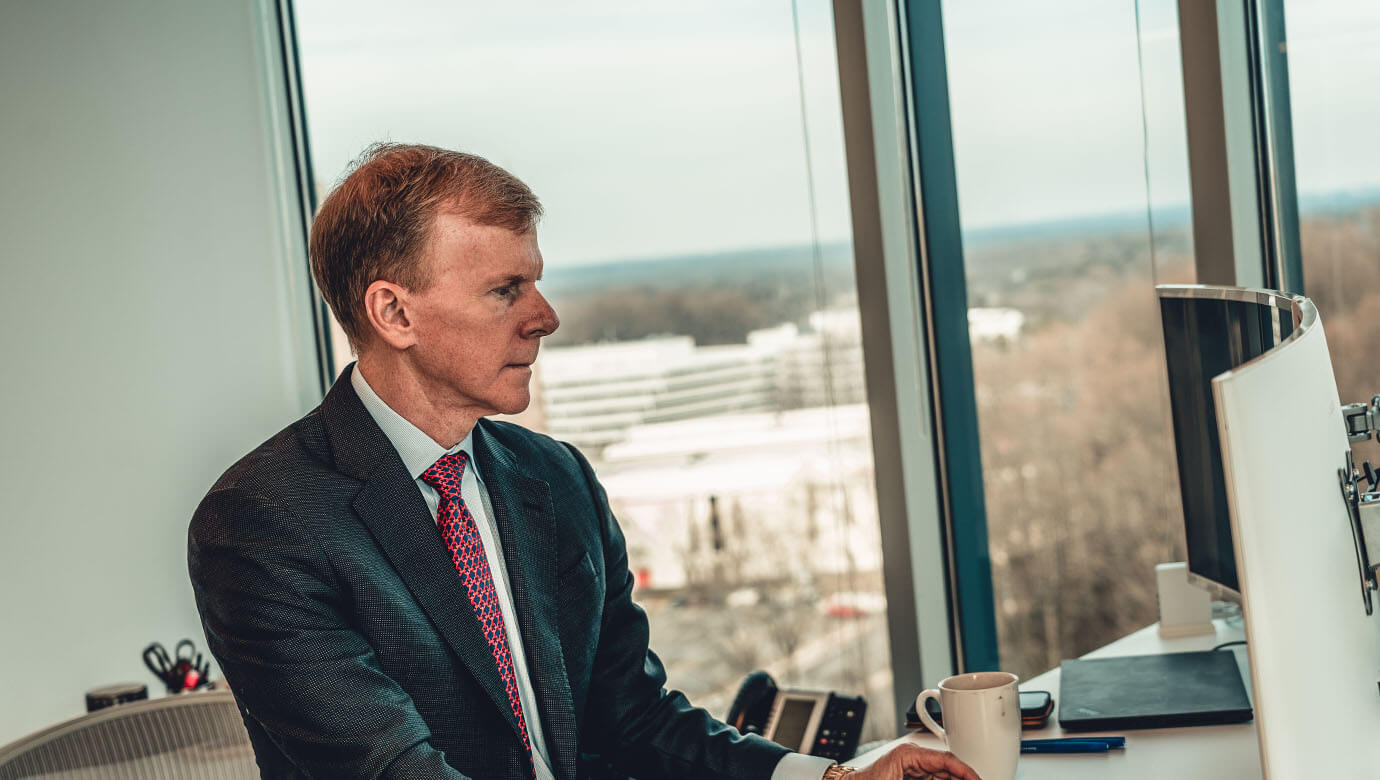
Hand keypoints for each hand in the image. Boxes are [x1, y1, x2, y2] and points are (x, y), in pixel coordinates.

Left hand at [849, 743, 980, 779]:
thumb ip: (930, 779)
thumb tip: (951, 779)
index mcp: (909, 754)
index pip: (946, 760)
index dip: (967, 772)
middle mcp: (913, 758)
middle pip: (948, 769)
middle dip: (963, 778)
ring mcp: (913, 768)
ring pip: (943, 776)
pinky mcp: (912, 778)